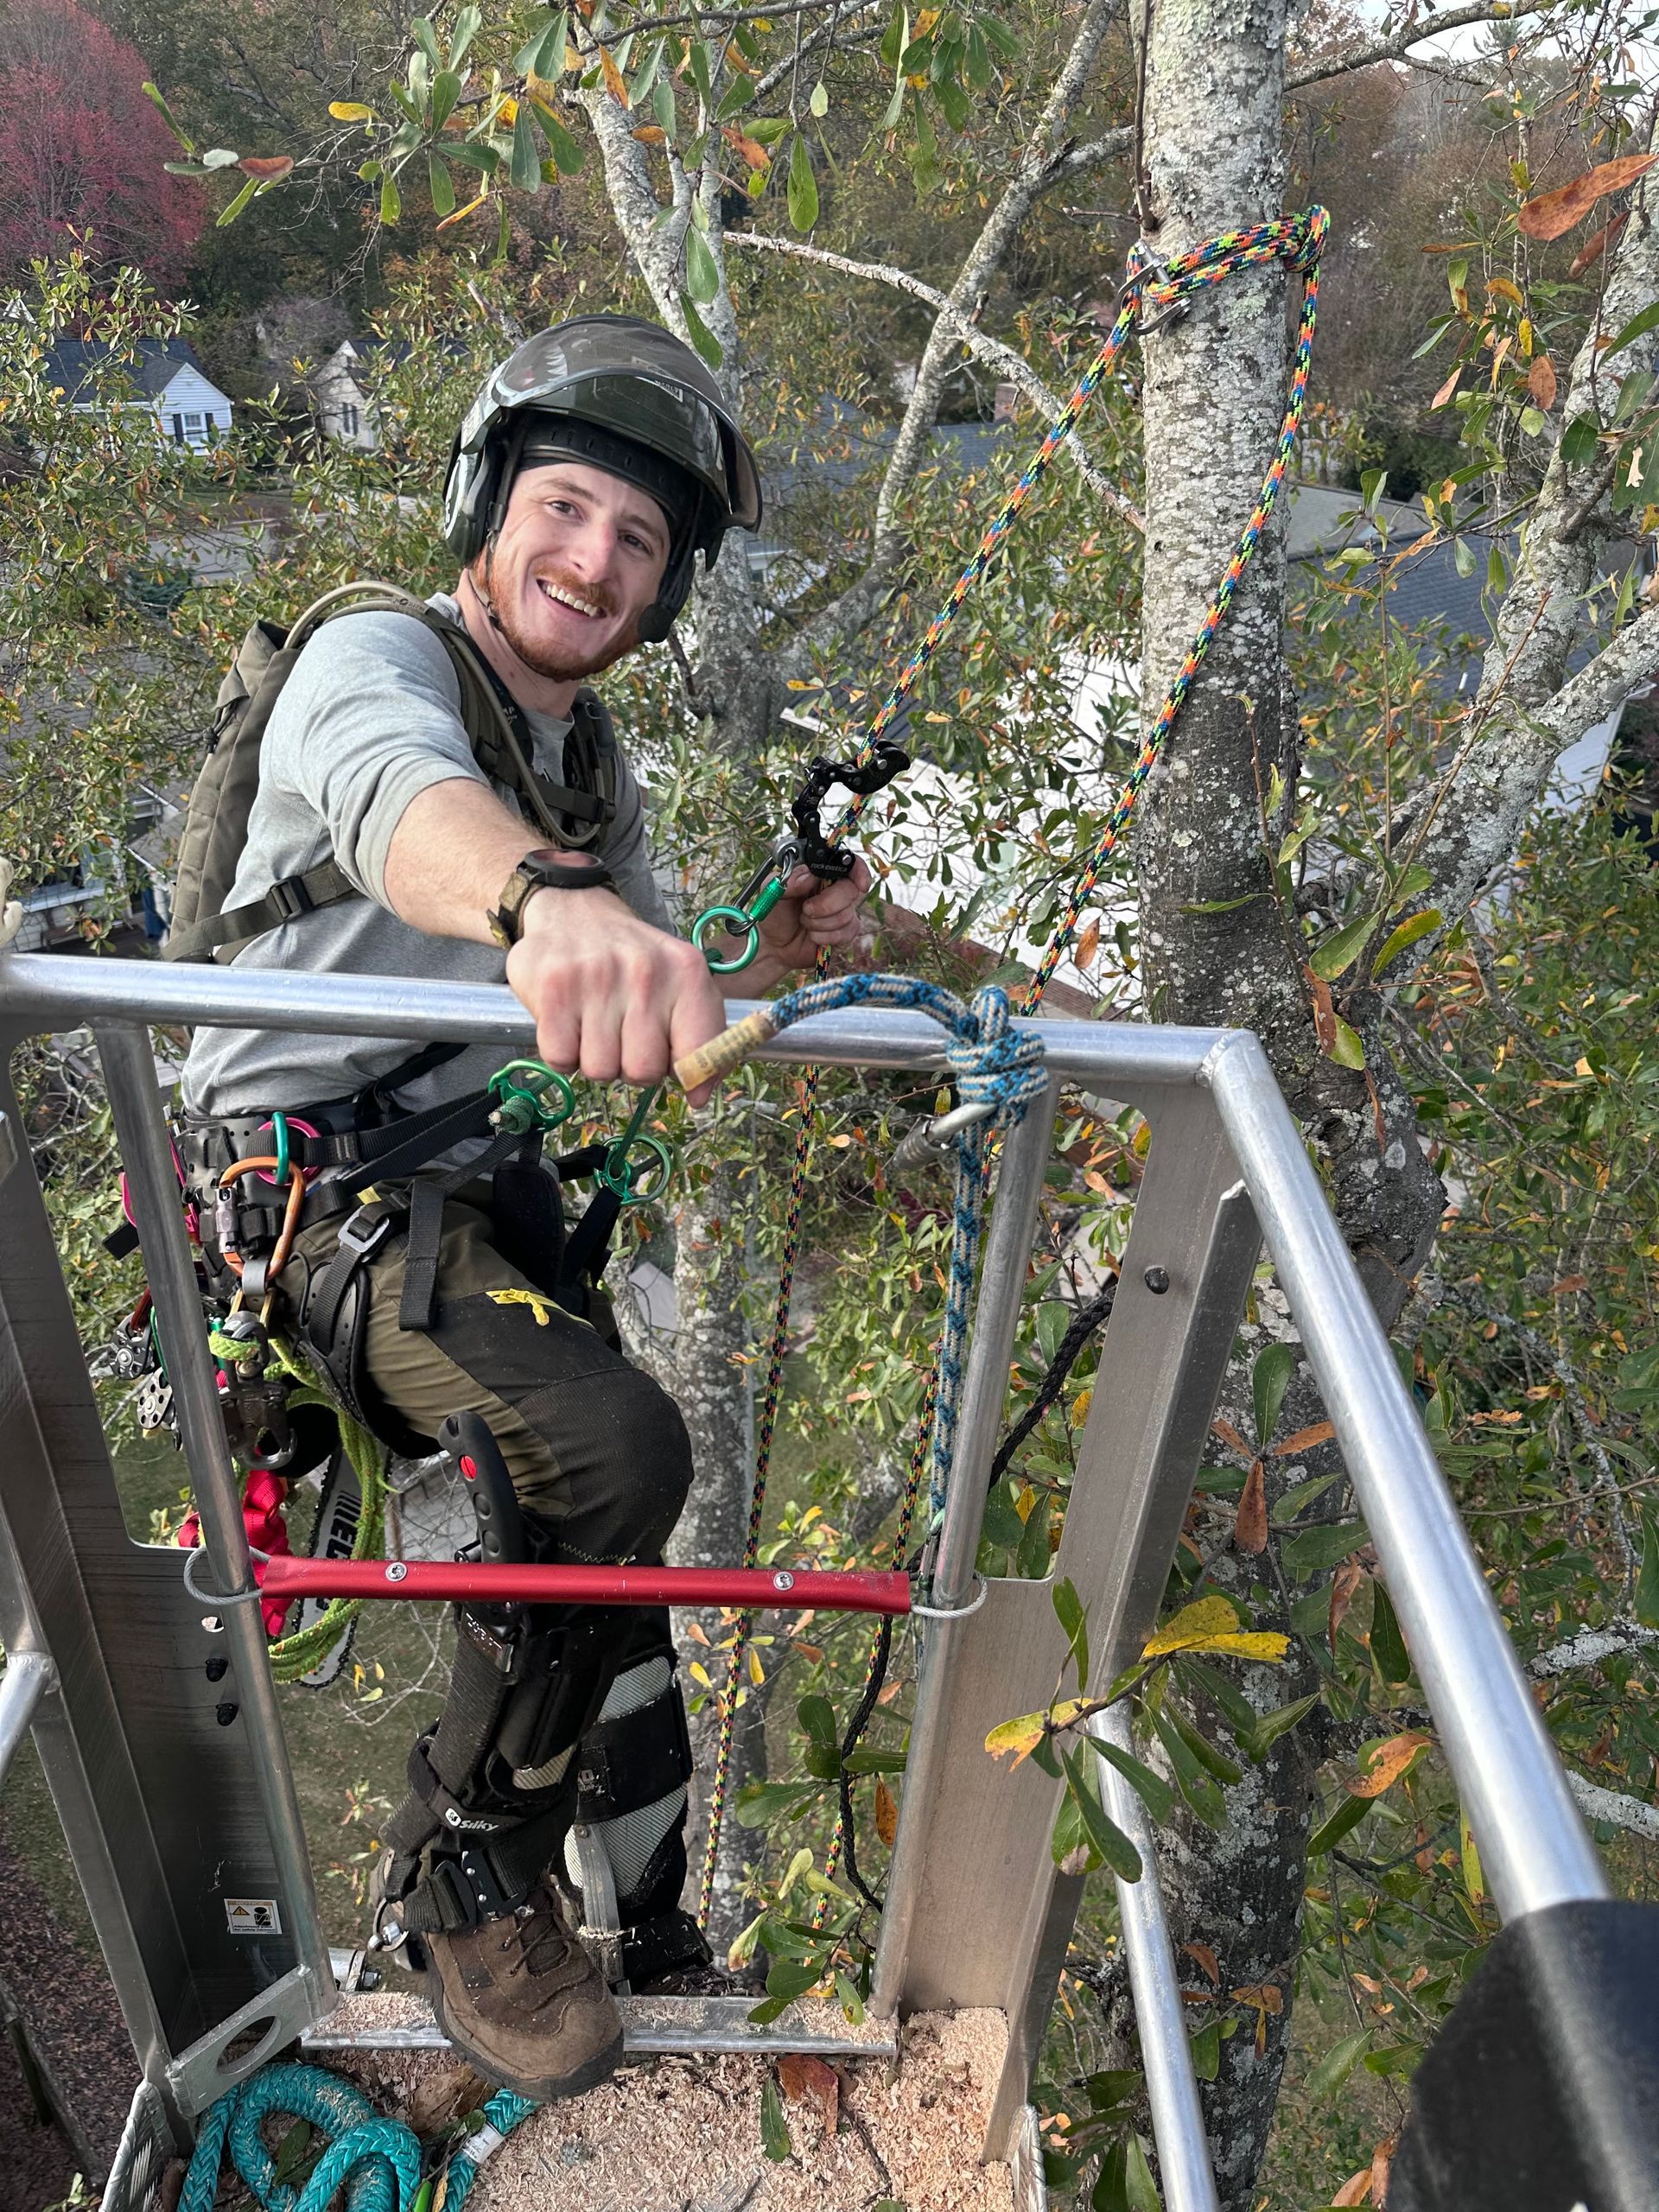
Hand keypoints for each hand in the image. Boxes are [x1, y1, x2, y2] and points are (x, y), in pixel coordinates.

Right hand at [506, 886, 727, 1104]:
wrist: (574, 910)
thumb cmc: (634, 962)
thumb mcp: (681, 985)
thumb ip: (701, 1040)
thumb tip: (699, 1098)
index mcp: (687, 971)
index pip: (701, 1053)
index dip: (691, 1076)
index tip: (682, 1077)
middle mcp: (645, 972)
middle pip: (643, 1072)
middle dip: (632, 1066)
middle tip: (625, 1037)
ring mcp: (597, 978)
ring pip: (600, 1070)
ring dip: (595, 1059)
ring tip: (595, 1026)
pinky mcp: (554, 988)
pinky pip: (561, 1059)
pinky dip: (563, 1053)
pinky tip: (569, 1023)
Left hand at [740, 858, 873, 990]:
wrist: (774, 945)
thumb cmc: (775, 914)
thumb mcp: (773, 893)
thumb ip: (788, 881)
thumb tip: (809, 876)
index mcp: (820, 874)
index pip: (848, 864)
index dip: (858, 871)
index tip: (860, 883)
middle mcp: (835, 890)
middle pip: (849, 890)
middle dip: (827, 904)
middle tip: (806, 909)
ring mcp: (842, 912)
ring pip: (846, 915)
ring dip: (819, 923)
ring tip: (804, 922)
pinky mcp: (844, 933)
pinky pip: (845, 933)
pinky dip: (824, 936)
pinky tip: (812, 936)